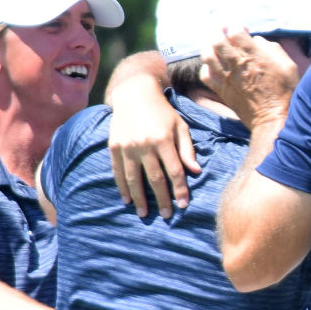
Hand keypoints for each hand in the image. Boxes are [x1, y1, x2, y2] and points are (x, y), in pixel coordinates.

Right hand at [105, 64, 197, 217]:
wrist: (134, 93)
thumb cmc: (163, 112)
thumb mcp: (180, 126)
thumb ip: (187, 150)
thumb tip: (196, 172)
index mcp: (164, 140)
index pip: (174, 171)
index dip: (180, 190)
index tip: (184, 205)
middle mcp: (144, 144)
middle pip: (155, 178)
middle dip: (162, 199)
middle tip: (166, 216)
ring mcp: (127, 146)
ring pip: (134, 178)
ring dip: (139, 198)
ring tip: (144, 213)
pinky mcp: (114, 146)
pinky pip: (118, 171)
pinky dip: (122, 187)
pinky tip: (127, 199)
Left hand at [202, 26, 299, 129]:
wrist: (274, 120)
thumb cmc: (285, 93)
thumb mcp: (288, 67)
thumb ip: (273, 49)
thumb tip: (257, 41)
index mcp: (254, 56)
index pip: (235, 32)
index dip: (237, 28)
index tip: (243, 31)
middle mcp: (237, 65)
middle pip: (216, 40)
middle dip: (217, 31)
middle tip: (222, 31)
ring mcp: (227, 78)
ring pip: (207, 55)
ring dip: (209, 46)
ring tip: (215, 46)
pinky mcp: (222, 91)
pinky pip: (205, 75)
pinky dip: (206, 67)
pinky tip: (214, 67)